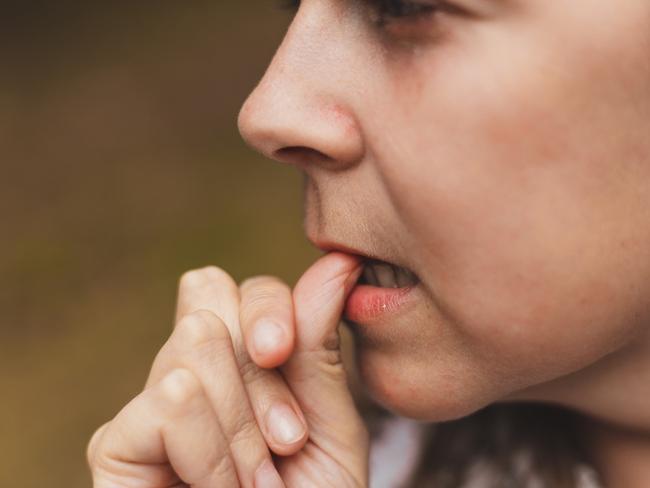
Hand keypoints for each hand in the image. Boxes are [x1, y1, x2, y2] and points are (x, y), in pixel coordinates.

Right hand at [87, 252, 368, 486]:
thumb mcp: (333, 427)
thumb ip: (321, 348)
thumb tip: (336, 262)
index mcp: (243, 360)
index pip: (240, 287)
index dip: (272, 312)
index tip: (290, 355)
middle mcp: (191, 370)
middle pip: (209, 298)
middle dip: (262, 373)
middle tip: (282, 443)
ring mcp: (151, 403)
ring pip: (193, 344)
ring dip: (244, 428)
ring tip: (254, 480)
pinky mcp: (115, 444)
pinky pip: (171, 398)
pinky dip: (211, 453)